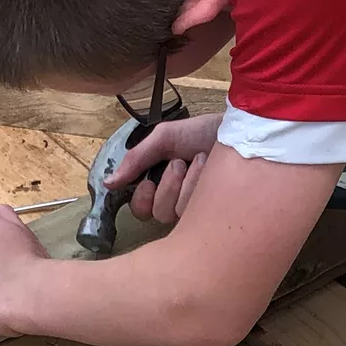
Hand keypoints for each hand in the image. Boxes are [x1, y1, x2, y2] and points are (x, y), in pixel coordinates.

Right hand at [104, 113, 223, 223]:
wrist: (238, 130)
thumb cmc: (202, 132)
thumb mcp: (164, 138)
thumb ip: (136, 159)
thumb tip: (107, 184)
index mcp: (162, 184)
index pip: (141, 210)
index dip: (142, 199)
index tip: (149, 179)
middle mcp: (179, 200)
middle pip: (157, 215)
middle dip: (167, 187)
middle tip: (178, 164)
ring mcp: (199, 209)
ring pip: (176, 213)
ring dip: (186, 182)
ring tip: (199, 160)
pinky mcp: (215, 212)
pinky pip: (195, 209)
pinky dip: (199, 184)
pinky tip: (211, 170)